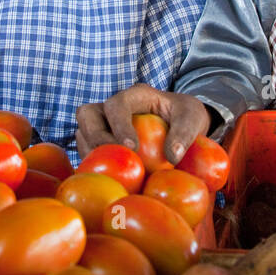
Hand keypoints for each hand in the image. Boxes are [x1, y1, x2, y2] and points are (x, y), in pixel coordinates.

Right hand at [76, 83, 209, 162]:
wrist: (182, 122)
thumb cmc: (187, 116)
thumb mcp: (193, 119)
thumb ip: (185, 134)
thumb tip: (172, 156)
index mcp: (136, 95)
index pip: (117, 104)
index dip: (119, 124)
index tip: (132, 147)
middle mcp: (114, 106)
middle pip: (87, 114)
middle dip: (94, 136)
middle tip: (110, 158)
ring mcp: (105, 122)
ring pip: (82, 131)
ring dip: (89, 152)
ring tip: (106, 172)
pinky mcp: (102, 140)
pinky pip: (87, 150)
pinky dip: (92, 163)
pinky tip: (107, 179)